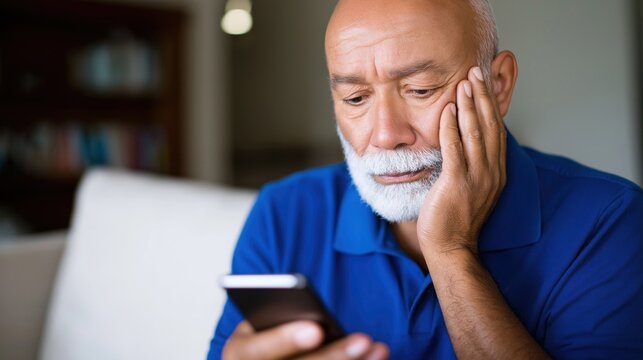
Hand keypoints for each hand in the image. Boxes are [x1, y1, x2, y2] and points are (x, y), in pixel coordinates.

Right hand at [222, 320, 388, 359]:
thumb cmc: (263, 339)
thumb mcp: (260, 324)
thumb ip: (278, 317)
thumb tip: (317, 320)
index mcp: (239, 354)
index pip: (259, 350)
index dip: (285, 340)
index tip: (315, 329)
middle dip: (334, 355)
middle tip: (363, 339)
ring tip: (378, 348)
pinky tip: (375, 359)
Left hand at [417, 66, 506, 257]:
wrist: (451, 248)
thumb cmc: (455, 219)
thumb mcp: (470, 188)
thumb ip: (471, 165)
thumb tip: (461, 142)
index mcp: (496, 172)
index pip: (496, 131)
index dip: (490, 105)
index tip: (483, 84)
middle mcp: (491, 172)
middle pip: (490, 126)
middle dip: (483, 97)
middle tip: (476, 72)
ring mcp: (476, 178)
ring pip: (476, 133)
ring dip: (469, 106)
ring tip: (465, 82)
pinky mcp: (457, 183)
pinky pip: (455, 149)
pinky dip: (451, 128)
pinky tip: (447, 110)